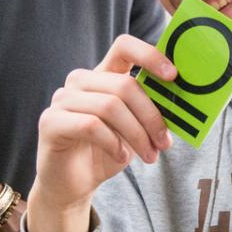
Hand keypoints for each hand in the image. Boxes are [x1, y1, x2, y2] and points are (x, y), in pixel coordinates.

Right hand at [27, 35, 176, 231]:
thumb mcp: (135, 129)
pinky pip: (90, 125)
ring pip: (110, 106)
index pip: (124, 46)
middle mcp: (80, 81)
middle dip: (151, 116)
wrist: (72, 185)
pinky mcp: (50, 121)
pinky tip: (121, 157)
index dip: (150, 55)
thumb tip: (181, 106)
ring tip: (149, 155)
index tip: (173, 76)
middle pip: (124, 85)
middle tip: (165, 142)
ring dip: (136, 134)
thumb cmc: (105, 152)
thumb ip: (150, 112)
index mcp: (102, 75)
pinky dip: (113, 143)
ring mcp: (62, 99)